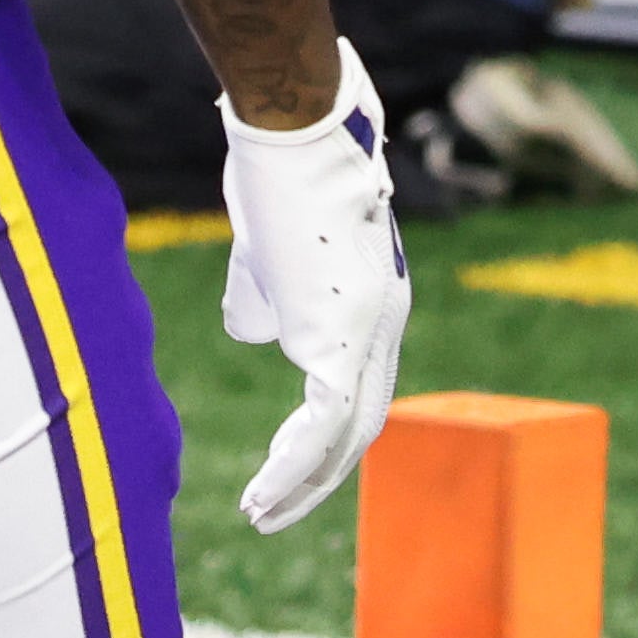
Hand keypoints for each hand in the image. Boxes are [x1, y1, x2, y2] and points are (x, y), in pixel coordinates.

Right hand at [217, 48, 416, 529]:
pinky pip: (326, 421)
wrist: (292, 123)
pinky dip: (295, 465)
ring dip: (305, 482)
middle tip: (274, 511)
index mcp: (376, 299)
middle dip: (320, 474)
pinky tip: (262, 494)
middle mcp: (387, 317)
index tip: (287, 465)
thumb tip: (250, 332)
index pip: (362, 385)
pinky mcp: (344, 327)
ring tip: (260, 515)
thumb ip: (267, 293)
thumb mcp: (269, 245)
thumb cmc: (276, 167)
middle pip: (366, 421)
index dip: (326, 433)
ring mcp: (371, 325)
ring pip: (350, 431)